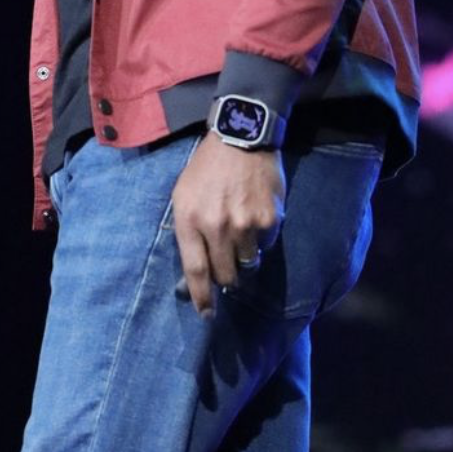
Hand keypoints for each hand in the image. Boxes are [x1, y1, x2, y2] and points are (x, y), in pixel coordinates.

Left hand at [170, 135, 285, 317]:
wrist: (240, 137)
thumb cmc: (206, 170)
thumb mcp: (183, 196)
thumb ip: (188, 233)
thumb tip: (197, 272)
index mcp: (190, 220)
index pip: (196, 271)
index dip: (201, 298)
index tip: (206, 314)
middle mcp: (217, 226)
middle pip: (225, 274)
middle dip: (226, 278)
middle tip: (227, 270)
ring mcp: (245, 224)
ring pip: (247, 263)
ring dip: (244, 257)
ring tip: (241, 234)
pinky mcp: (269, 219)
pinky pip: (265, 245)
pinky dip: (260, 239)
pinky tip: (254, 217)